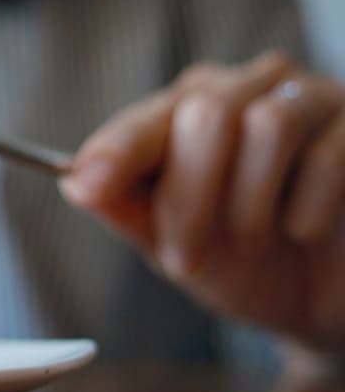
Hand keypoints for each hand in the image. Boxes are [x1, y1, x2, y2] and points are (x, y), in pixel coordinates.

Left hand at [60, 52, 344, 349]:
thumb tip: (73, 184)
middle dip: (190, 198)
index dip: (115, 152)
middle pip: (205, 114)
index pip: (144, 120)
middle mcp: (243, 90)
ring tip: (253, 240)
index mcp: (184, 112)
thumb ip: (129, 212)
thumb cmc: (244, 265)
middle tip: (185, 255)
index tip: (87, 187)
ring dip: (251, 205)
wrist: (320, 301)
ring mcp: (307, 98)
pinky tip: (300, 230)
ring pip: (268, 125)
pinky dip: (304, 210)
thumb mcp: (174, 248)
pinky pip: (327, 156)